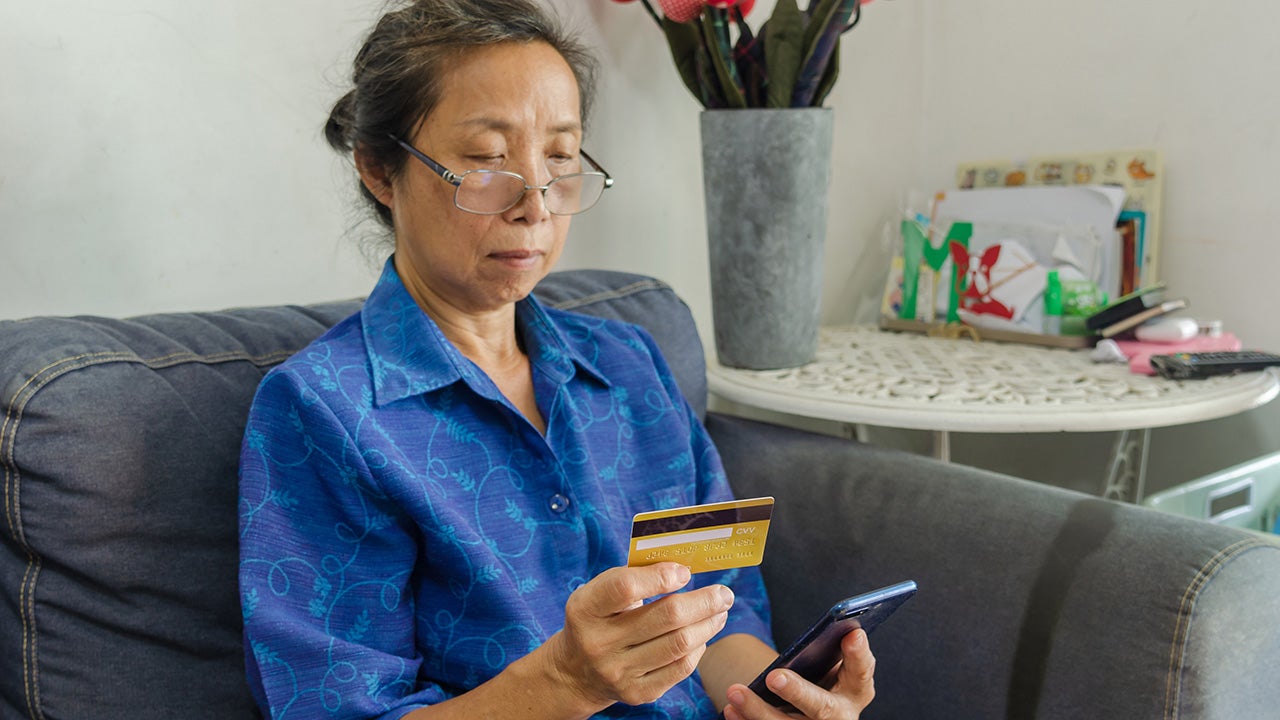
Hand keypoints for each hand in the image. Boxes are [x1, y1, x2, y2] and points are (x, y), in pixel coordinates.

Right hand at [546, 562, 734, 709]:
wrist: (576, 672)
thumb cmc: (598, 618)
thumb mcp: (599, 592)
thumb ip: (635, 577)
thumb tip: (683, 568)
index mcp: (585, 609)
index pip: (625, 587)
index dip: (660, 576)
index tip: (685, 572)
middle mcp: (598, 642)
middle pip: (665, 617)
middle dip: (704, 601)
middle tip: (724, 594)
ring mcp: (617, 671)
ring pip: (679, 644)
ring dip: (708, 624)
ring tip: (720, 612)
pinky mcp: (636, 693)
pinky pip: (680, 669)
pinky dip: (698, 649)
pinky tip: (703, 636)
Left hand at [722, 628, 875, 719]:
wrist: (811, 713)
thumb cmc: (821, 678)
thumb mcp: (830, 665)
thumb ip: (828, 649)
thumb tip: (830, 626)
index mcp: (856, 690)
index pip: (861, 671)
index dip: (859, 654)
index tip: (852, 633)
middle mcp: (841, 716)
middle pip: (822, 708)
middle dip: (798, 693)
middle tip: (773, 676)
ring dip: (759, 710)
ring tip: (734, 691)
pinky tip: (731, 709)